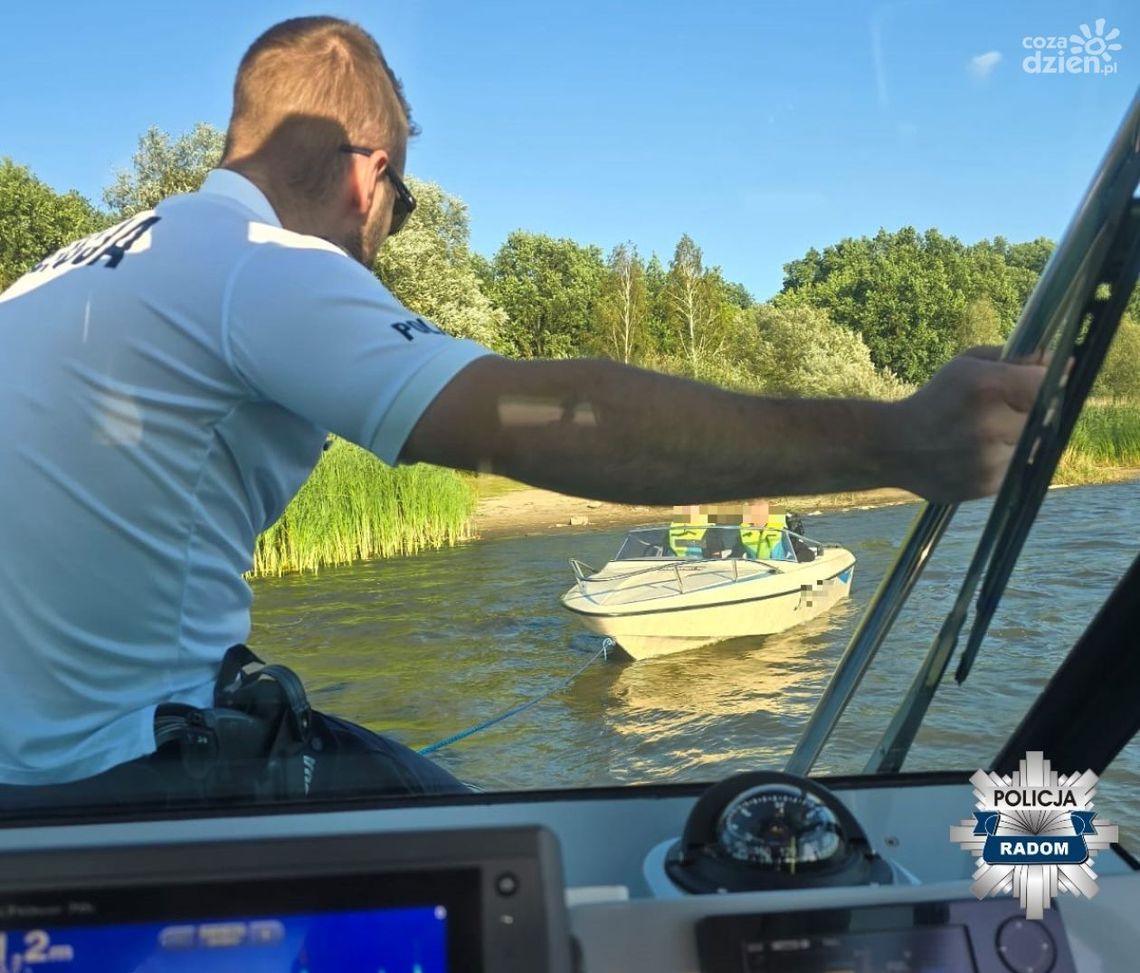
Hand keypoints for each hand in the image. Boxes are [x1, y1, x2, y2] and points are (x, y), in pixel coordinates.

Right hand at [891, 346, 1046, 502]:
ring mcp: (989, 461)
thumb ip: (1011, 358)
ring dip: (1018, 438)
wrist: (892, 447)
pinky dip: (1004, 460)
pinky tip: (979, 453)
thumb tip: (1052, 358)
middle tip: (1009, 408)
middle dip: (1031, 410)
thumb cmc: (933, 400)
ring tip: (988, 433)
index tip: (1055, 378)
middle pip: (1042, 416)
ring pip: (1030, 446)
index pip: (1046, 383)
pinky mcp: (986, 486)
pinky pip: (1014, 469)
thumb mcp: (965, 365)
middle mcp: (991, 427)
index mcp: (985, 389)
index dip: (1052, 380)